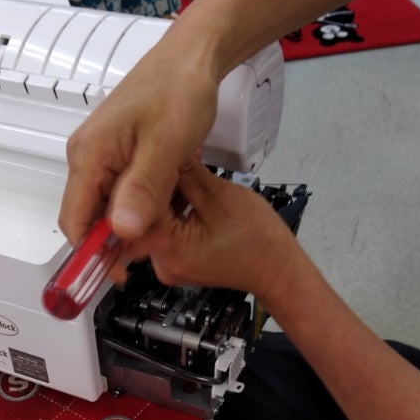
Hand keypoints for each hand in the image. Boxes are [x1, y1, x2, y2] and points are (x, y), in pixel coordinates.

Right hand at [58, 27, 219, 245]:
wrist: (194, 56)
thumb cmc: (180, 89)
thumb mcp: (166, 145)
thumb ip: (142, 189)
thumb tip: (120, 230)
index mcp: (89, 155)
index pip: (74, 222)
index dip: (93, 255)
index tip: (119, 274)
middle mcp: (87, 156)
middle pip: (90, 217)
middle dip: (117, 240)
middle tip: (155, 245)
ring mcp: (102, 154)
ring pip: (108, 206)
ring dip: (133, 221)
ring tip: (167, 218)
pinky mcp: (118, 153)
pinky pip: (120, 191)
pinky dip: (140, 204)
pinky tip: (165, 201)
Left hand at [122, 160, 300, 309]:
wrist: (276, 269)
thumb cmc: (258, 239)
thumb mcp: (220, 195)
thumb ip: (187, 173)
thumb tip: (167, 150)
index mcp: (170, 250)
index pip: (143, 207)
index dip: (151, 176)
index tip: (164, 153)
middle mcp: (162, 264)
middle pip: (145, 216)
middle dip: (159, 184)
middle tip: (175, 158)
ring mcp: (168, 265)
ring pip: (155, 222)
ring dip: (167, 195)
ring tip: (184, 170)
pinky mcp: (176, 262)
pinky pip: (166, 231)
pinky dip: (174, 210)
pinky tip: (187, 190)